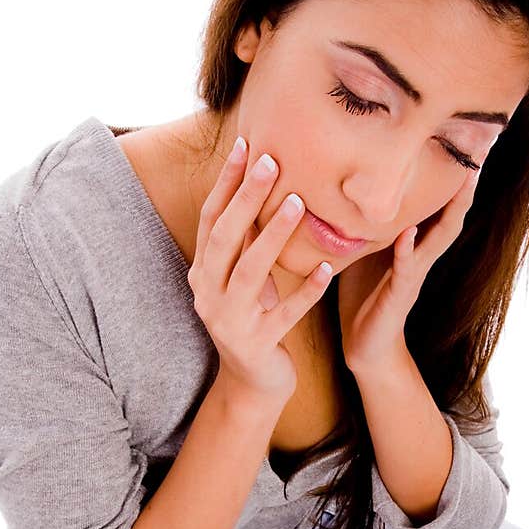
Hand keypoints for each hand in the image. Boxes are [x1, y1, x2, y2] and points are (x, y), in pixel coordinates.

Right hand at [188, 140, 333, 404]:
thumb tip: (258, 185)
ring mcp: (230, 322)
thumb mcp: (243, 278)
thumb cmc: (252, 319)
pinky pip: (285, 315)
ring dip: (273, 236)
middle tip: (271, 162)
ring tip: (298, 203)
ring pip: (251, 273)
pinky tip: (326, 270)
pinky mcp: (257, 345)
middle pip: (225, 239)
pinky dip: (305, 291)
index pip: (211, 219)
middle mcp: (208, 295)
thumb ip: (246, 242)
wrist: (252, 382)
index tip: (246, 145)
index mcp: (203, 273)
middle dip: (246, 198)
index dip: (226, 183)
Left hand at [338, 171, 478, 372]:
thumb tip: (350, 184)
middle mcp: (422, 254)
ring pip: (441, 237)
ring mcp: (415, 274)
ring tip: (462, 180)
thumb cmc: (364, 294)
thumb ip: (366, 223)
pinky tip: (407, 233)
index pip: (438, 203)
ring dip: (452, 209)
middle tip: (480, 151)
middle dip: (465, 184)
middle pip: (452, 213)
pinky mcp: (401, 294)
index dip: (451, 175)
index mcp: (415, 242)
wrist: (365, 345)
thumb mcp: (365, 250)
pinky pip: (407, 268)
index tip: (462, 140)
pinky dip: (407, 250)